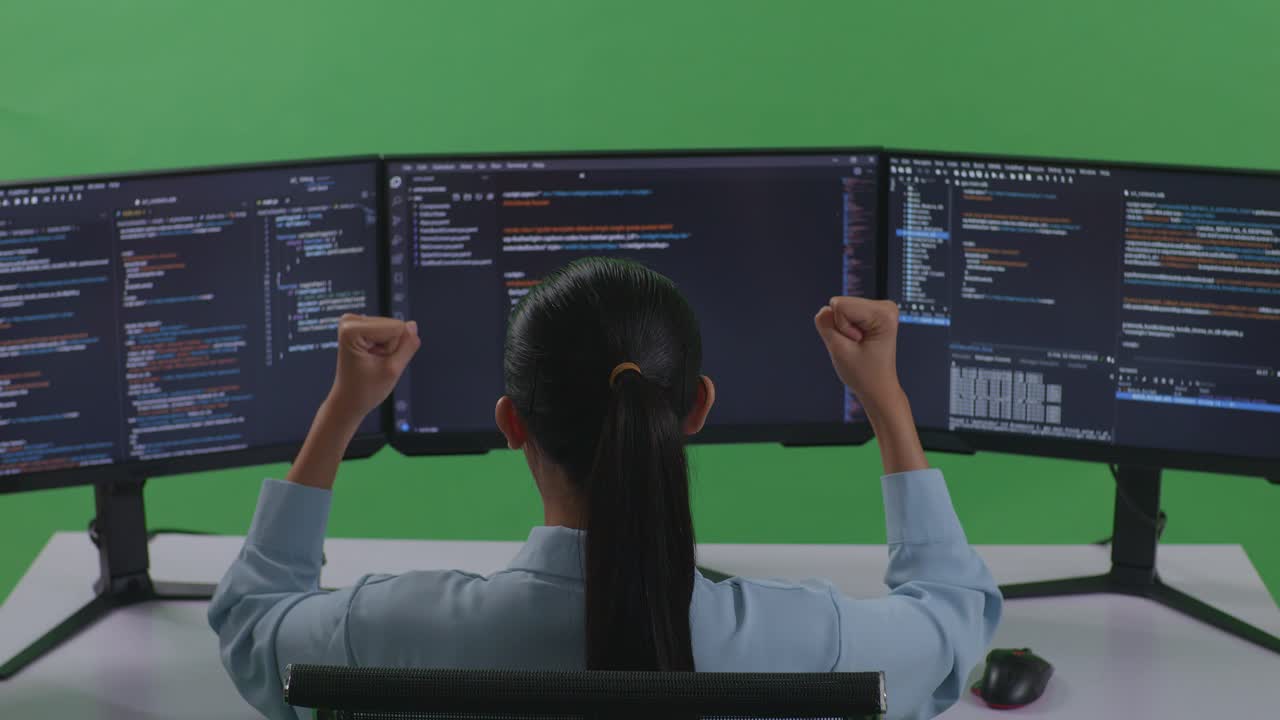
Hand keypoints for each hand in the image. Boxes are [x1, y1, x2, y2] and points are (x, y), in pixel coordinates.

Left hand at [325, 314, 420, 425]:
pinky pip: (388, 332)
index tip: (377, 362)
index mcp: (352, 329)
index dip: (393, 350)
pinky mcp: (361, 326)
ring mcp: (355, 322)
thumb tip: (413, 325)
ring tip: (373, 362)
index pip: (397, 327)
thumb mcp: (393, 370)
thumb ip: (408, 345)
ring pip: (393, 329)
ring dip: (387, 349)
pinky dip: (384, 348)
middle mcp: (350, 320)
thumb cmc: (364, 390)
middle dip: (390, 348)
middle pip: (394, 326)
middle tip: (375, 364)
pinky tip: (372, 357)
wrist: (348, 400)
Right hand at [815, 298, 925, 472]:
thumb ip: (825, 324)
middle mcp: (885, 306)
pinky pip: (844, 314)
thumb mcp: (838, 350)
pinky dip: (846, 330)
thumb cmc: (864, 374)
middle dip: (842, 328)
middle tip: (858, 346)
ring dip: (843, 330)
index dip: (841, 329)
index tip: (857, 344)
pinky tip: (859, 342)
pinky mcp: (871, 314)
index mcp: (883, 313)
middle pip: (840, 304)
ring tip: (859, 346)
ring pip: (840, 309)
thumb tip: (823, 310)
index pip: (839, 306)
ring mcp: (880, 309)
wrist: (878, 389)